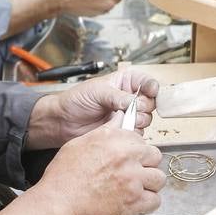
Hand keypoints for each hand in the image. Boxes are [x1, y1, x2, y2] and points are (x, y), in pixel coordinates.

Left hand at [28, 67, 158, 147]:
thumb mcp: (97, 91)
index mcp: (124, 82)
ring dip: (138, 120)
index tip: (149, 91)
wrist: (64, 122)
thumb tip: (135, 102)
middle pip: (151, 102)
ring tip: (121, 118)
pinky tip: (119, 128)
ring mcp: (127, 115)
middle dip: (144, 106)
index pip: (147, 81)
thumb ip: (118, 96)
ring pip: (147, 119)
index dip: (152, 87)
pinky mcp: (124, 131)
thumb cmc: (76, 100)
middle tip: (131, 108)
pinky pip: (138, 133)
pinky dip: (131, 132)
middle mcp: (129, 98)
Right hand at [32, 121, 165, 214]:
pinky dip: (148, 203)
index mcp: (114, 140)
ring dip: (150, 183)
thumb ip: (104, 132)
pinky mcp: (135, 202)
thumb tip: (118, 120)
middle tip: (135, 172)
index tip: (130, 157)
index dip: (135, 149)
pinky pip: (155, 200)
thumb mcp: (78, 144)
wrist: (57, 205)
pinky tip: (137, 202)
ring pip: (159, 178)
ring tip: (137, 188)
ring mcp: (133, 180)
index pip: (140, 139)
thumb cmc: (63, 177)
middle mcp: (127, 157)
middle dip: (147, 164)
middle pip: (155, 156)